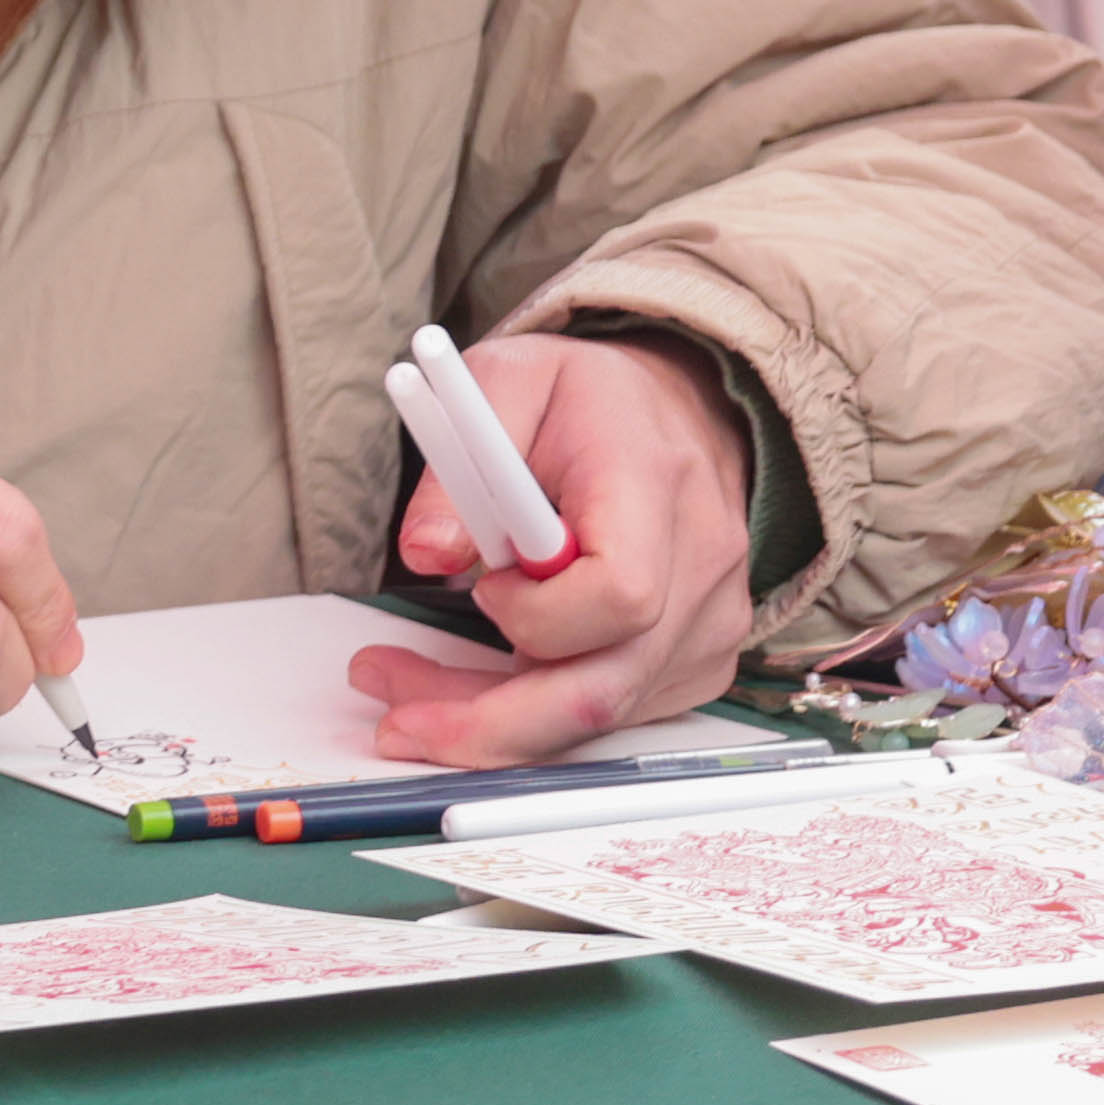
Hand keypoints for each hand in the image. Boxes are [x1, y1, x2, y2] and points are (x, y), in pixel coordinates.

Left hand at [350, 333, 762, 770]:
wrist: (677, 410)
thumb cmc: (589, 398)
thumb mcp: (505, 382)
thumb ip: (457, 460)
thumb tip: (425, 553)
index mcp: (653, 483)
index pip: (620, 592)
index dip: (536, 613)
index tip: (483, 584)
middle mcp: (700, 564)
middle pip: (604, 689)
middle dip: (487, 722)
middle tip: (394, 720)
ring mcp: (709, 622)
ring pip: (598, 714)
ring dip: (494, 720)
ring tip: (409, 688)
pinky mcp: (699, 660)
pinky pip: (614, 713)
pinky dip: (538, 714)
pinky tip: (484, 680)